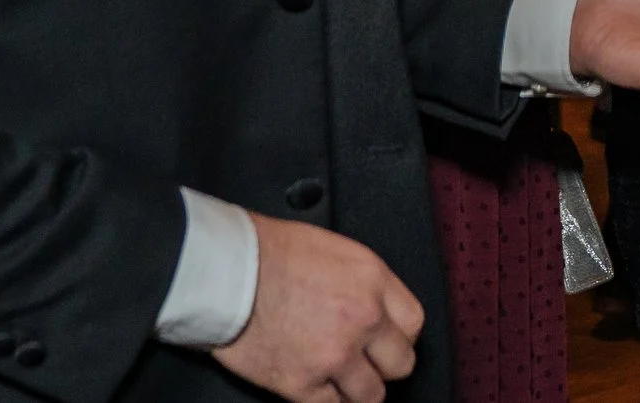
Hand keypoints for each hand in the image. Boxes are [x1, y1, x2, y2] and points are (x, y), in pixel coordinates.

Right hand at [213, 212, 423, 402]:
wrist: (226, 271)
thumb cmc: (269, 251)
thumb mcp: (335, 250)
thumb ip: (363, 283)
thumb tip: (375, 306)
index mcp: (373, 281)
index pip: (413, 324)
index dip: (399, 336)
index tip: (387, 342)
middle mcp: (362, 319)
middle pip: (400, 364)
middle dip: (385, 366)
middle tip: (367, 363)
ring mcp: (333, 354)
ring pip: (371, 395)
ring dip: (357, 390)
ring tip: (342, 381)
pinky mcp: (300, 382)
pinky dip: (325, 402)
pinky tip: (317, 388)